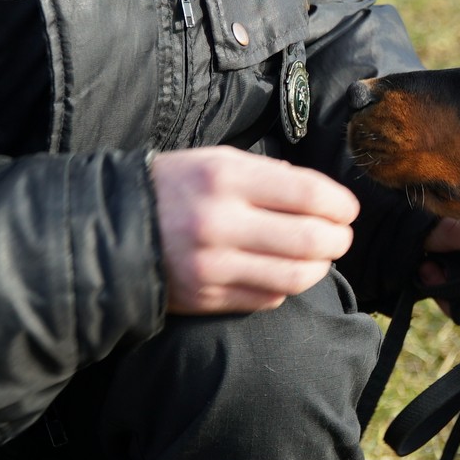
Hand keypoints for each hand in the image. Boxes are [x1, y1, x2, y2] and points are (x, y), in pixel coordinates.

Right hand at [151, 146, 358, 313]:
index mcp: (225, 177)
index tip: (348, 210)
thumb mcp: (218, 161)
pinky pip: (268, 298)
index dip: (341, 205)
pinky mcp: (206, 297)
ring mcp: (212, 265)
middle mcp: (219, 222)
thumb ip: (272, 176)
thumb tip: (325, 198)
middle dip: (338, 240)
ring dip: (319, 268)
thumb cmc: (177, 188)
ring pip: (296, 276)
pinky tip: (280, 272)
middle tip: (340, 237)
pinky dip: (285, 287)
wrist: (111, 227)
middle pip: (311, 240)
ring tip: (318, 258)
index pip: (308, 193)